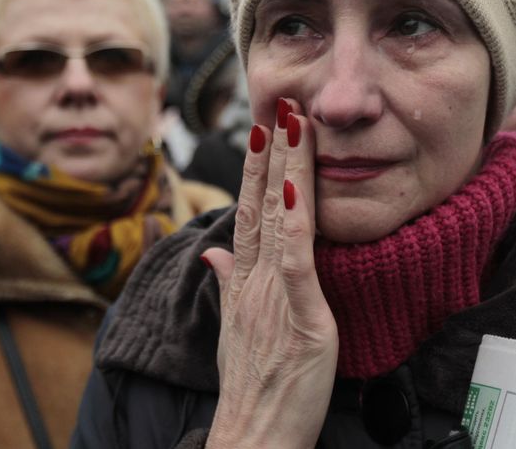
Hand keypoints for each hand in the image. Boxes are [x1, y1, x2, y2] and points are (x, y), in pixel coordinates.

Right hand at [203, 98, 338, 448]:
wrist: (253, 436)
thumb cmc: (251, 383)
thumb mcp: (236, 326)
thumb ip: (228, 281)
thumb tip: (214, 250)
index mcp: (245, 280)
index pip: (247, 210)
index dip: (254, 166)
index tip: (262, 126)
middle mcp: (255, 279)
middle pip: (261, 203)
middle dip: (270, 150)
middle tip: (279, 101)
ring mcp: (274, 296)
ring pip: (279, 221)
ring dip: (284, 169)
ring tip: (289, 125)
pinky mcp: (301, 318)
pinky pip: (297, 265)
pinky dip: (295, 227)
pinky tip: (297, 191)